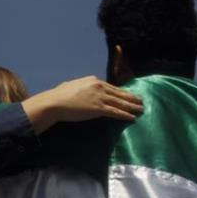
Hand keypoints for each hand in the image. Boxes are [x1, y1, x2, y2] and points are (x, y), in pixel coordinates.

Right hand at [21, 76, 142, 133]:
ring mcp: (100, 97)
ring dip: (132, 106)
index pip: (112, 87)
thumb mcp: (73, 86)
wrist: (55, 102)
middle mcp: (99, 87)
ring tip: (141, 109)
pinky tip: (132, 117)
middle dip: (131, 98)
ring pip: (120, 102)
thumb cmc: (59, 95)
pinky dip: (125, 115)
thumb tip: (80, 90)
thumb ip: (81, 88)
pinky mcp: (98, 108)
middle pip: (119, 93)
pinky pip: (116, 112)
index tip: (129, 95)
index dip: (122, 92)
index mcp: (94, 80)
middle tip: (141, 101)